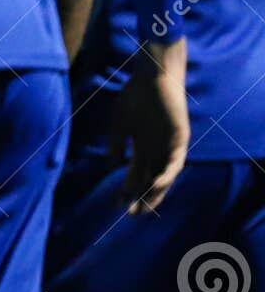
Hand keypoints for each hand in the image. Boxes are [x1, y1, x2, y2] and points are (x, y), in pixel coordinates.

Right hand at [114, 38, 188, 213]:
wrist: (154, 77)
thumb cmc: (134, 96)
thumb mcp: (119, 124)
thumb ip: (116, 145)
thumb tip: (112, 167)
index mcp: (140, 147)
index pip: (133, 174)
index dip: (126, 189)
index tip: (116, 204)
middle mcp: (155, 150)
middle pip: (148, 180)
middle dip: (140, 197)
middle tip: (131, 213)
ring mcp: (168, 146)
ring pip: (163, 176)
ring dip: (155, 192)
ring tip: (145, 206)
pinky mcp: (179, 140)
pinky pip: (175, 162)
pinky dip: (167, 174)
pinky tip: (156, 182)